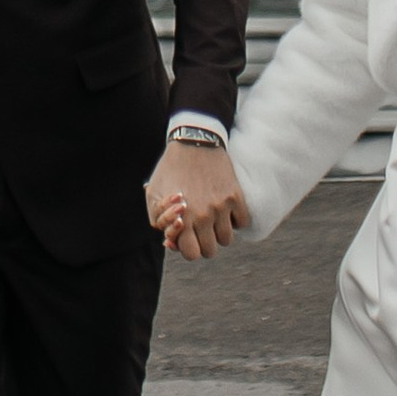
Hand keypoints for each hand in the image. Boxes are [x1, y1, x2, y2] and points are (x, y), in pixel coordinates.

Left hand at [146, 140, 247, 262]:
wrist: (193, 142)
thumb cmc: (170, 170)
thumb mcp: (154, 196)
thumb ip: (159, 222)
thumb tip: (170, 242)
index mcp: (183, 218)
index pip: (191, 254)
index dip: (188, 248)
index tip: (188, 236)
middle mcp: (204, 215)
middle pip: (210, 251)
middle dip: (204, 242)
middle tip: (200, 228)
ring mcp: (222, 206)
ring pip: (227, 239)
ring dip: (219, 232)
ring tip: (212, 218)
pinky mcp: (236, 196)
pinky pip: (242, 223)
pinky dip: (235, 220)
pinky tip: (225, 209)